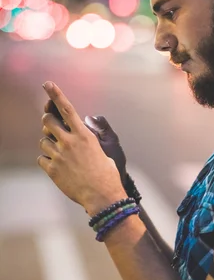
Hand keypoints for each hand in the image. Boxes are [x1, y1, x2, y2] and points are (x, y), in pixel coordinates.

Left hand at [38, 82, 125, 212]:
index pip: (67, 109)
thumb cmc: (107, 174)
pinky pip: (41, 158)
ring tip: (61, 155)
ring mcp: (59, 156)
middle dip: (48, 122)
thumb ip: (93, 135)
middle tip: (53, 128)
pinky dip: (47, 160)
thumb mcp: (105, 150)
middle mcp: (69, 142)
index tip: (47, 84)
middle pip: (47, 122)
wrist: (102, 196)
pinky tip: (58, 167)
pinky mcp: (52, 169)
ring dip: (49, 145)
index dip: (56, 94)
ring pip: (42, 141)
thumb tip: (87, 123)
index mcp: (84, 135)